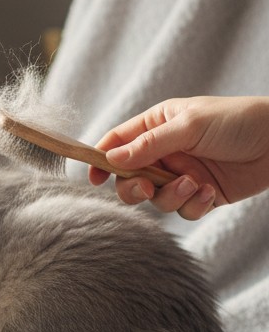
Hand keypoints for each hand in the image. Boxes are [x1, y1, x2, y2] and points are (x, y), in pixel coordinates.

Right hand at [89, 96, 268, 219]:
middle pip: (130, 178)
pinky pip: (184, 210)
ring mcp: (182, 174)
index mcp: (156, 126)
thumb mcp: (189, 126)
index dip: (101, 159)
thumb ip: (149, 145)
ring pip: (156, 198)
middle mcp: (165, 152)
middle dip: (134, 187)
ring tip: (195, 184)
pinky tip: (211, 191)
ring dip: (171, 196)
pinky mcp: (202, 194)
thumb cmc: (237, 121)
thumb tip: (111, 159)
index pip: (117, 143)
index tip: (94, 177)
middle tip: (145, 188)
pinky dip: (194, 205)